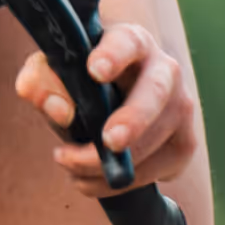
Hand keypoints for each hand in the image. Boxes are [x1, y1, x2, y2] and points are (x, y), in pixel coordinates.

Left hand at [14, 18, 201, 192]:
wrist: (117, 98)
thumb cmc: (81, 79)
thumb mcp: (53, 71)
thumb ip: (41, 81)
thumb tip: (57, 109)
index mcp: (132, 42)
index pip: (127, 43)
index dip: (113, 56)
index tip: (94, 71)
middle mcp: (165, 71)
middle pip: (155, 94)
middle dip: (133, 120)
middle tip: (109, 141)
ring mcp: (180, 108)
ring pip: (155, 140)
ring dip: (108, 162)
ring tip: (68, 163)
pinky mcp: (183, 144)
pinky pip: (155, 171)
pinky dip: (117, 183)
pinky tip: (88, 179)